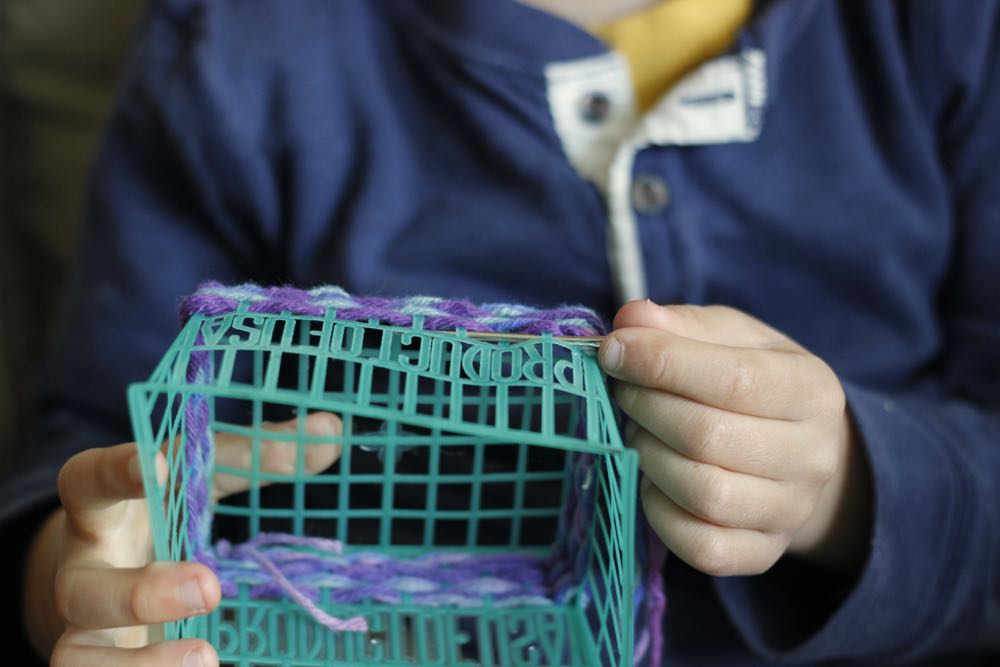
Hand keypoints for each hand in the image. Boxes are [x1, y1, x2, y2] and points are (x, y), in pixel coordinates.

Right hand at [24, 412, 342, 665]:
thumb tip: (330, 430)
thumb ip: (257, 454)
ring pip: (76, 659)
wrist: (118, 570)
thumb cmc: (168, 508)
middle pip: (82, 588)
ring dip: (140, 666)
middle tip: (208, 589)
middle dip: (138, 593)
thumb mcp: (204, 476)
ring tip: (206, 658)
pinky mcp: (103, 663)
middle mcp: (84, 571)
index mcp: (102, 507)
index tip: (155, 463)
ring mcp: (87, 629)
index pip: (87, 481)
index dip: (114, 471)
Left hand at [599, 301, 870, 575]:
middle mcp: (812, 456)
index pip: (735, 380)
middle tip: (622, 390)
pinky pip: (699, 546)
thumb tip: (631, 321)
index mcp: (811, 390)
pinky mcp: (760, 554)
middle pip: (708, 437)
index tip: (612, 350)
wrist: (799, 453)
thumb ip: (682, 326)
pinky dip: (659, 511)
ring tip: (637, 431)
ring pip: (703, 494)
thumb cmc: (755, 384)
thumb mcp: (730, 338)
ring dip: (649, 456)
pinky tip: (651, 479)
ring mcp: (789, 512)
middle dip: (646, 407)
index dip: (661, 364)